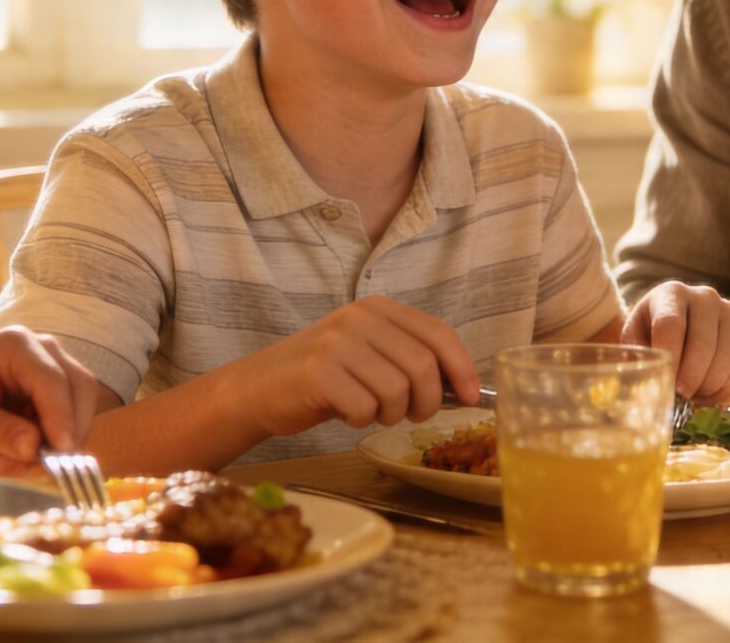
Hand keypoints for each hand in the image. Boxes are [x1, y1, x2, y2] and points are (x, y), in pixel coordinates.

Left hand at [0, 326, 100, 474]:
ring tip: (45, 465)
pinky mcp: (51, 402)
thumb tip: (35, 447)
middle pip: (79, 386)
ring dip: (71, 437)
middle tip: (60, 464)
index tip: (62, 451)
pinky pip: (71, 424)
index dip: (62, 416)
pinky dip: (62, 445)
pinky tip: (40, 462)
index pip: (53, 379)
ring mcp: (49, 375)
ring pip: (83, 406)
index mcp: (16, 345)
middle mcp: (40, 353)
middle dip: (73, 426)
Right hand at [227, 297, 482, 436]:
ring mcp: (337, 343)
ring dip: (391, 414)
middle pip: (423, 366)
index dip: (462, 367)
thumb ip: (408, 358)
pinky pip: (364, 408)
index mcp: (378, 309)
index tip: (472, 397)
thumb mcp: (369, 354)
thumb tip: (465, 388)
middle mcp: (359, 318)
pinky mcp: (318, 373)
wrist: (258, 388)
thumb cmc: (324, 377)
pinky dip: (362, 421)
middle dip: (427, 402)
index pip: (438, 333)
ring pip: (397, 391)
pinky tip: (344, 413)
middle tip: (411, 415)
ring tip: (371, 411)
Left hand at [624, 282, 729, 401]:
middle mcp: (705, 297)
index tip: (670, 385)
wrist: (679, 328)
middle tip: (682, 400)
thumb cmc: (652, 337)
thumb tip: (649, 387)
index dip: (671, 358)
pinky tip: (712, 396)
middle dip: (692, 377)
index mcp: (671, 293)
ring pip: (726, 356)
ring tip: (693, 398)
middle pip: (702, 341)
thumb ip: (639, 359)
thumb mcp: (636, 341)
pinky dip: (729, 387)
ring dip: (709, 386)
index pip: (671, 324)